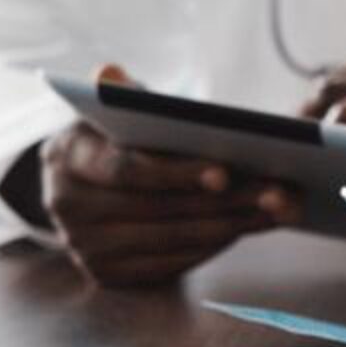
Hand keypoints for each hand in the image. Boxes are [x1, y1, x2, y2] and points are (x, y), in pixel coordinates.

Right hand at [40, 65, 297, 287]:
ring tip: (280, 208)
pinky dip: (213, 246)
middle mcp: (65, 206)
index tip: (226, 173)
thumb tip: (108, 72)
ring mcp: (81, 245)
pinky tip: (249, 227)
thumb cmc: (121, 138)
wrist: (90, 185)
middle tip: (280, 191)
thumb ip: (125, 94)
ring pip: (170, 238)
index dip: (176, 173)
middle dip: (225, 201)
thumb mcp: (120, 111)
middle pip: (157, 209)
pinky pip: (169, 263)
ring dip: (232, 224)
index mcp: (66, 156)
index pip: (124, 169)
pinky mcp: (105, 273)